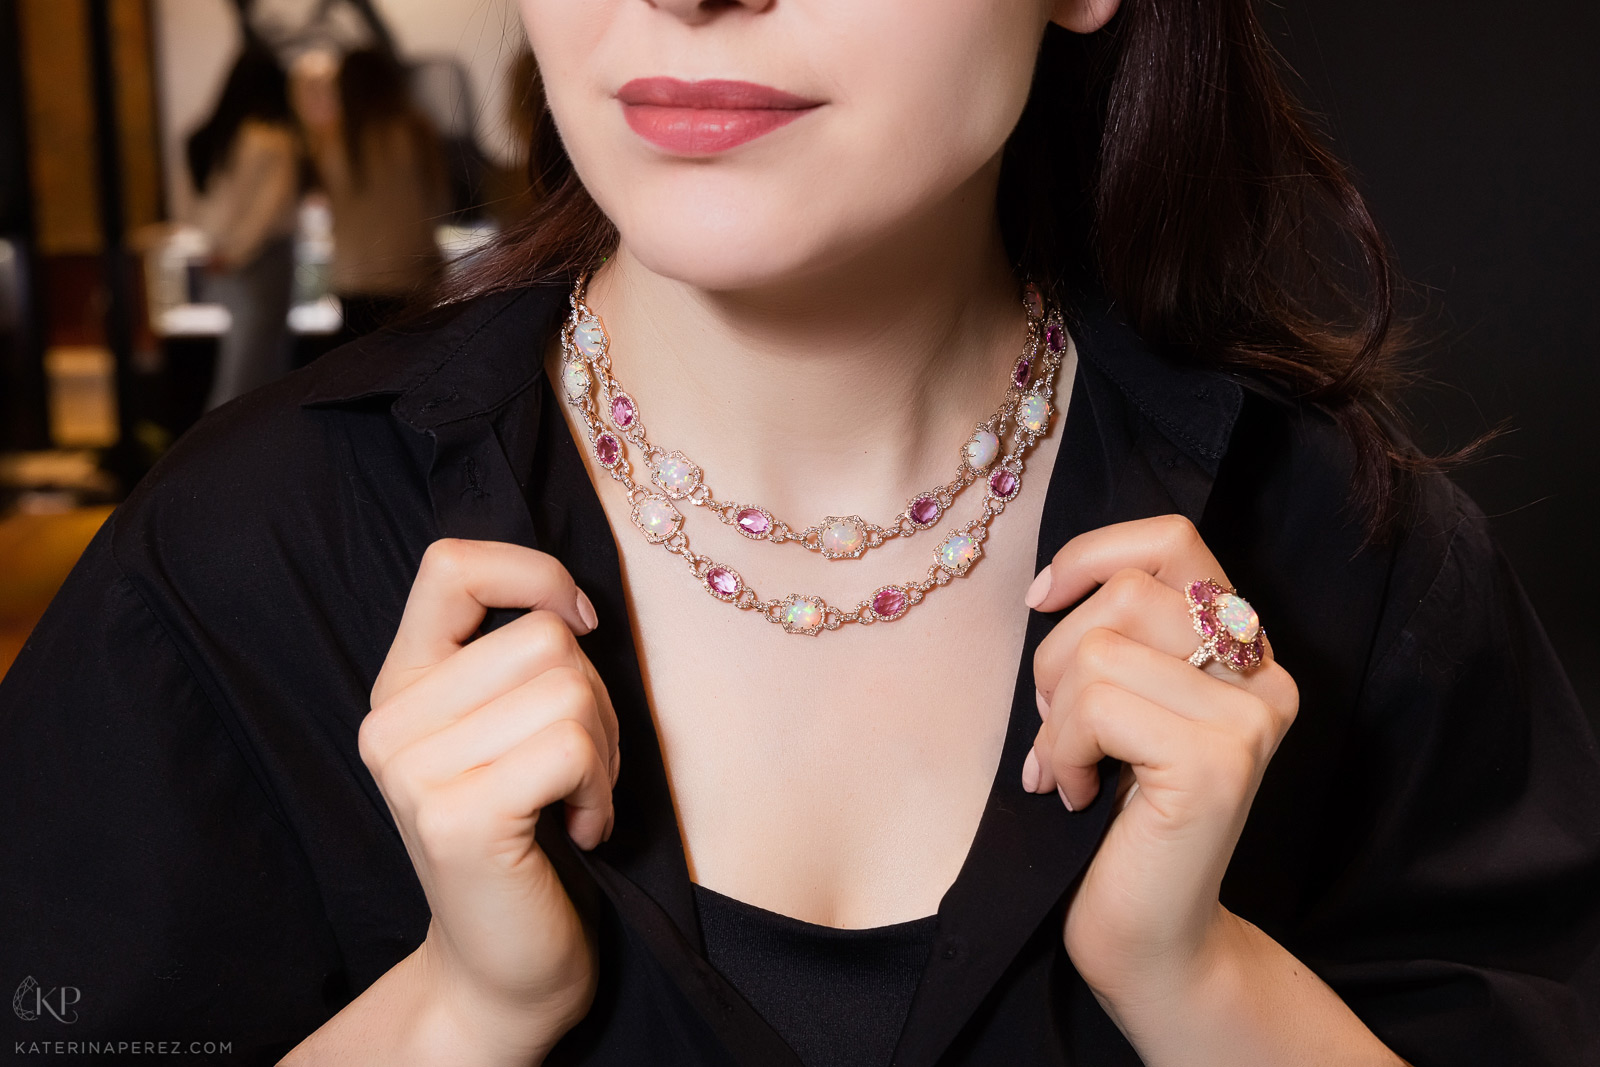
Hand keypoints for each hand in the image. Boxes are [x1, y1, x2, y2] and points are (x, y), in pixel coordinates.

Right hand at [359, 538, 616, 1057]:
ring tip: (574, 800)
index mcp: (401, 686)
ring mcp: (414, 771)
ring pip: (567, 689)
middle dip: (595, 698)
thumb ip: (516, 663)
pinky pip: (571, 746)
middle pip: (543, 636)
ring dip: (603, 750)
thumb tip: (575, 606)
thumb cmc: (527, 837)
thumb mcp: (509, 731)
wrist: (502, 965)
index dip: (533, 573)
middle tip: (577, 767)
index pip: (451, 565)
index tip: (577, 624)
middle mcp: (390, 723)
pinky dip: (599, 790)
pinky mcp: (457, 817)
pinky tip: (579, 832)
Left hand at [1023, 515, 1298, 1004]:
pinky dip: (1060, 750)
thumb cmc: (1115, 820)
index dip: (1092, 554)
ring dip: (1055, 715)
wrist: (1147, 937)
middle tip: (1058, 730)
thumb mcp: (1116, 705)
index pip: (1172, 540)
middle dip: (1056, 657)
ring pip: (1100, 647)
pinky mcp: (1219, 761)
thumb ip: (1116, 638)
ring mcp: (1250, 716)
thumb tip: (1051, 586)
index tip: (1041, 601)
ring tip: (1068, 768)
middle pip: (1126, 591)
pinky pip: (1097, 705)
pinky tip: (1077, 795)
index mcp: (1241, 648)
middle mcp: (1264, 673)